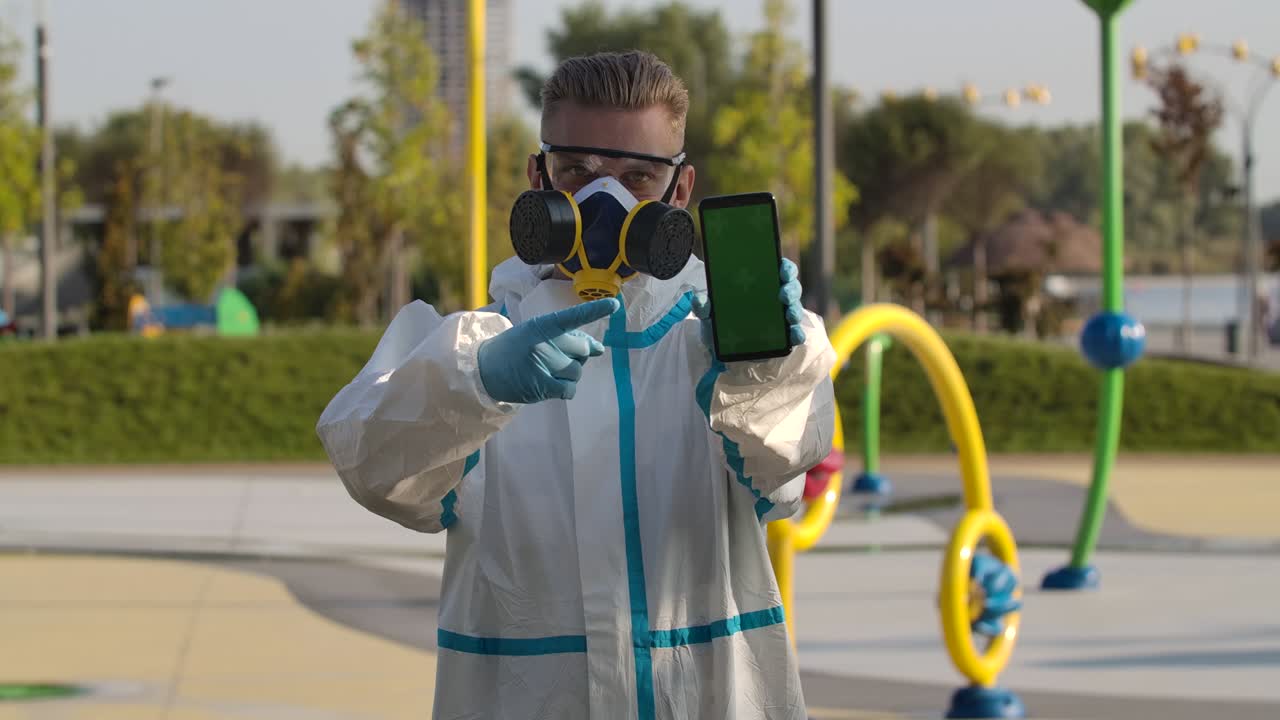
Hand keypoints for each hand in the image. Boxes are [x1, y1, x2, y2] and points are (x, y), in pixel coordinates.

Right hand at [478, 298, 617, 403]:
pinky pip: (569, 389)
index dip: (594, 310)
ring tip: (550, 369)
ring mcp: (542, 366)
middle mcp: (542, 344)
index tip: (614, 304)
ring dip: (570, 372)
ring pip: (577, 371)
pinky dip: (566, 388)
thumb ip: (568, 338)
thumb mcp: (537, 333)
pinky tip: (552, 383)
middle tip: (558, 355)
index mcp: (541, 325)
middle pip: (582, 349)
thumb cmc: (517, 348)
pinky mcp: (541, 386)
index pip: (572, 316)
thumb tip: (599, 349)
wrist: (484, 369)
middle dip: (577, 354)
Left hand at [691, 258, 806, 355]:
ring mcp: (780, 318)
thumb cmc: (717, 321)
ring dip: (795, 311)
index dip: (785, 267)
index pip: (780, 269)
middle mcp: (775, 298)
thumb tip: (699, 298)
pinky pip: (795, 334)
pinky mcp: (782, 337)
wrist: (718, 347)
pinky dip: (798, 334)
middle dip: (791, 290)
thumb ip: (703, 305)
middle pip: (792, 288)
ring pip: (795, 309)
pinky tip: (794, 335)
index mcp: (761, 284)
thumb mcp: (707, 312)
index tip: (781, 268)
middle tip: (783, 295)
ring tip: (788, 315)